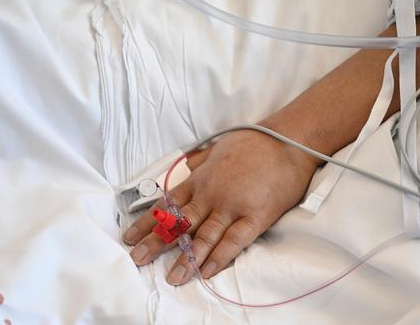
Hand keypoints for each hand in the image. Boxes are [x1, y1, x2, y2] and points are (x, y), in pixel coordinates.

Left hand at [123, 129, 317, 284]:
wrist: (288, 141)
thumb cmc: (256, 141)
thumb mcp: (219, 146)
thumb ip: (201, 161)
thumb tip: (186, 168)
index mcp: (201, 179)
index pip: (168, 204)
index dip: (148, 222)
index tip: (130, 236)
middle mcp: (211, 195)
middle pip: (179, 224)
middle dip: (157, 243)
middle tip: (138, 259)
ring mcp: (233, 206)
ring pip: (204, 237)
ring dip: (187, 258)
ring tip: (173, 277)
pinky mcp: (256, 216)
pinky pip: (235, 241)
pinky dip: (221, 257)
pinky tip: (208, 271)